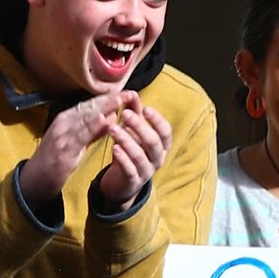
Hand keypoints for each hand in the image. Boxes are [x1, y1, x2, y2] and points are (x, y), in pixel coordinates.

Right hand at [19, 90, 171, 210]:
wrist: (33, 180)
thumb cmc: (54, 160)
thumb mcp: (76, 142)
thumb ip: (92, 131)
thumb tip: (110, 118)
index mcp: (66, 119)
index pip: (90, 104)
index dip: (109, 98)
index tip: (126, 93)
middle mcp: (63, 123)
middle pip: (89, 108)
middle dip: (110, 100)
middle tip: (129, 93)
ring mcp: (61, 135)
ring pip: (85, 118)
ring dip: (104, 108)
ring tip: (120, 100)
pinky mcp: (62, 149)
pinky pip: (80, 135)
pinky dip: (92, 126)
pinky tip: (104, 119)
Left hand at [95, 91, 172, 209]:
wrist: (122, 184)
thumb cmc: (131, 153)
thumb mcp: (134, 133)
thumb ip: (135, 114)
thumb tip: (133, 93)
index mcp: (162, 146)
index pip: (166, 132)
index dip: (158, 121)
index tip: (146, 109)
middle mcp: (158, 159)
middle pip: (153, 142)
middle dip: (139, 126)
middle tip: (123, 114)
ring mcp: (146, 171)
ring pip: (140, 155)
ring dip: (126, 140)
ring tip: (112, 128)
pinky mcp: (133, 182)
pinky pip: (130, 170)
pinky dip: (122, 158)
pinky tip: (114, 148)